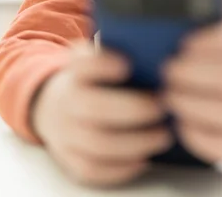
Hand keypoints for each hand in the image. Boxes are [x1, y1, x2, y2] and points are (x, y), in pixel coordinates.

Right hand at [31, 42, 172, 187]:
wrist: (57, 105)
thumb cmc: (96, 80)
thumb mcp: (101, 59)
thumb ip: (123, 52)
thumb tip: (158, 53)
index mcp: (76, 70)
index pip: (82, 63)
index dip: (102, 64)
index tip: (128, 64)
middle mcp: (67, 100)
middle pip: (93, 106)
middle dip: (132, 109)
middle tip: (162, 106)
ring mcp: (66, 132)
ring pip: (97, 143)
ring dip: (135, 142)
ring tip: (164, 135)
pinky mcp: (70, 159)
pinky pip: (93, 169)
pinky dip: (121, 167)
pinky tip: (145, 157)